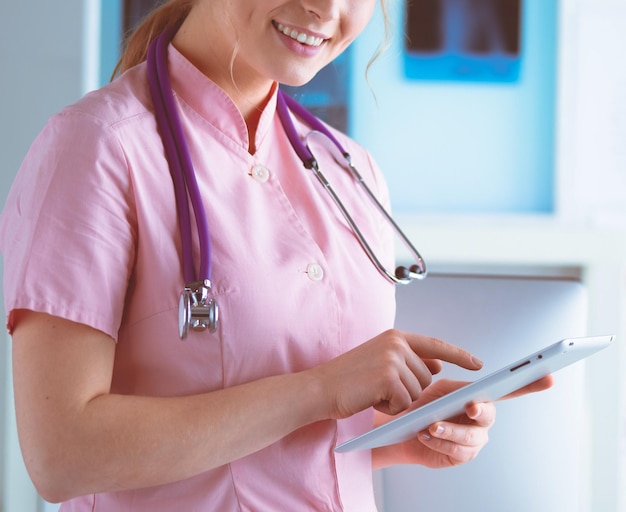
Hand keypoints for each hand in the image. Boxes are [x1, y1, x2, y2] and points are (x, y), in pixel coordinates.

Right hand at [306, 329, 483, 420]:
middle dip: (408, 390)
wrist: (320, 388)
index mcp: (395, 337)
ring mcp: (392, 359)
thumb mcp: (381, 363)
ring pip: (418, 393)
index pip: (436, 345)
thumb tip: (438, 366)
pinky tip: (371, 400)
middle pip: (427, 378)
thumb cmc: (349, 379)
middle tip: (379, 388)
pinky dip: (390, 409)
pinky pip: (405, 404)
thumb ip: (409, 361)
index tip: (478, 364)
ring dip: (398, 401)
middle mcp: (396, 344)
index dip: (459, 356)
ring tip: (373, 393)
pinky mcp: (388, 378)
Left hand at [377, 376, 552, 468]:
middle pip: (490, 414)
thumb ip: (456, 388)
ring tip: (431, 425)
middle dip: (480, 410)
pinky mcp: (461, 455)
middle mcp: (481, 417)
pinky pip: (457, 451)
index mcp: (479, 396)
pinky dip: (440, 442)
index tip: (547, 376)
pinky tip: (425, 434)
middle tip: (470, 406)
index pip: (510, 388)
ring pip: (471, 436)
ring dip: (450, 430)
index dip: (530, 383)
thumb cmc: (422, 404)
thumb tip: (472, 394)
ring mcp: (474, 438)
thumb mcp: (438, 389)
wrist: (400, 427)